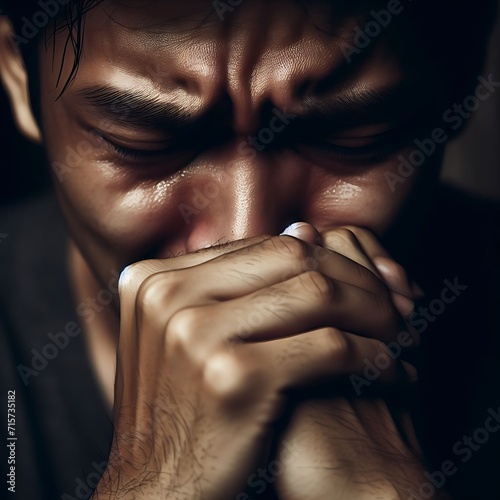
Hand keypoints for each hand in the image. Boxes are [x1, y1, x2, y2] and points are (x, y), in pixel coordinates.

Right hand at [92, 232, 412, 498]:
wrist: (159, 488)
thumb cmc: (184, 409)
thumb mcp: (186, 333)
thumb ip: (235, 282)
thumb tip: (303, 232)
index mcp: (155, 278)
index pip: (264, 245)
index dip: (320, 262)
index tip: (353, 283)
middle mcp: (169, 295)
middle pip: (293, 257)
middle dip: (353, 278)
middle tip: (386, 304)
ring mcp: (196, 334)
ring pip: (317, 292)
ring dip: (370, 311)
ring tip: (391, 332)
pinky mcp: (233, 377)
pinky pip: (329, 344)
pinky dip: (370, 354)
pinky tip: (385, 367)